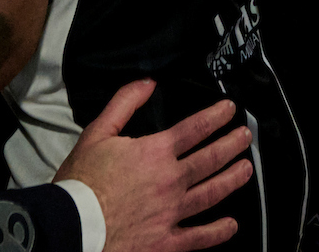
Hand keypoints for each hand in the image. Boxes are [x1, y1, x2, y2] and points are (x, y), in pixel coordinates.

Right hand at [55, 80, 254, 251]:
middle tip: (245, 136)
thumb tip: (148, 82)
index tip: (230, 109)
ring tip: (246, 169)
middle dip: (232, 144)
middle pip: (211, 159)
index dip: (216, 116)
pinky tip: (231, 225)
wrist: (71, 226)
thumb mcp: (97, 133)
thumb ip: (124, 103)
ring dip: (233, 179)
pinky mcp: (166, 242)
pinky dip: (218, 232)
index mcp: (156, 153)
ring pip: (212, 193)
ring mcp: (172, 213)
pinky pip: (199, 237)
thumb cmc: (81, 182)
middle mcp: (171, 181)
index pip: (196, 128)